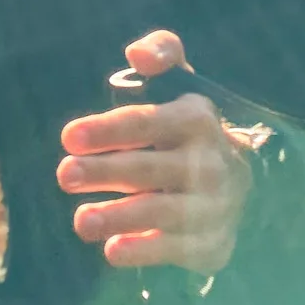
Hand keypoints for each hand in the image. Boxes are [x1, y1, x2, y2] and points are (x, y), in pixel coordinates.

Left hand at [56, 30, 252, 275]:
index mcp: (197, 119)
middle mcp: (209, 163)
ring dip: (118, 216)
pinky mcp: (210, 243)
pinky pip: (174, 249)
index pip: (145, 123)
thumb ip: (161, 53)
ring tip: (80, 221)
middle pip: (146, 169)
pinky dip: (144, 251)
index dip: (106, 129)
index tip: (68, 137)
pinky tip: (112, 250)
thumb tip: (136, 54)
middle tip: (64, 174)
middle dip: (103, 172)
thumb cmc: (186, 129)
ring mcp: (212, 206)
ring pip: (159, 212)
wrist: (239, 184)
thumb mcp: (180, 84)